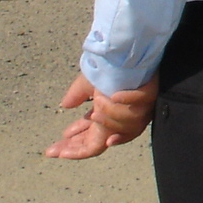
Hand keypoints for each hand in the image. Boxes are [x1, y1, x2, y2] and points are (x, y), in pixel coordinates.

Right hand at [44, 73, 158, 159]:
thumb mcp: (89, 81)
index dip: (73, 148)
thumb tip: (65, 105)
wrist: (131, 51)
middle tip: (61, 142)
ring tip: (98, 103)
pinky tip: (116, 95)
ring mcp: (137, 110)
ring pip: (124, 126)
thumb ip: (78, 94)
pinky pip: (140, 103)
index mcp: (105, 117)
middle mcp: (119, 119)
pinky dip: (129, 100)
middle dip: (79, 145)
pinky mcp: (149, 95)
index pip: (89, 140)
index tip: (53, 151)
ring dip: (109, 114)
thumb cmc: (110, 67)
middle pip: (100, 143)